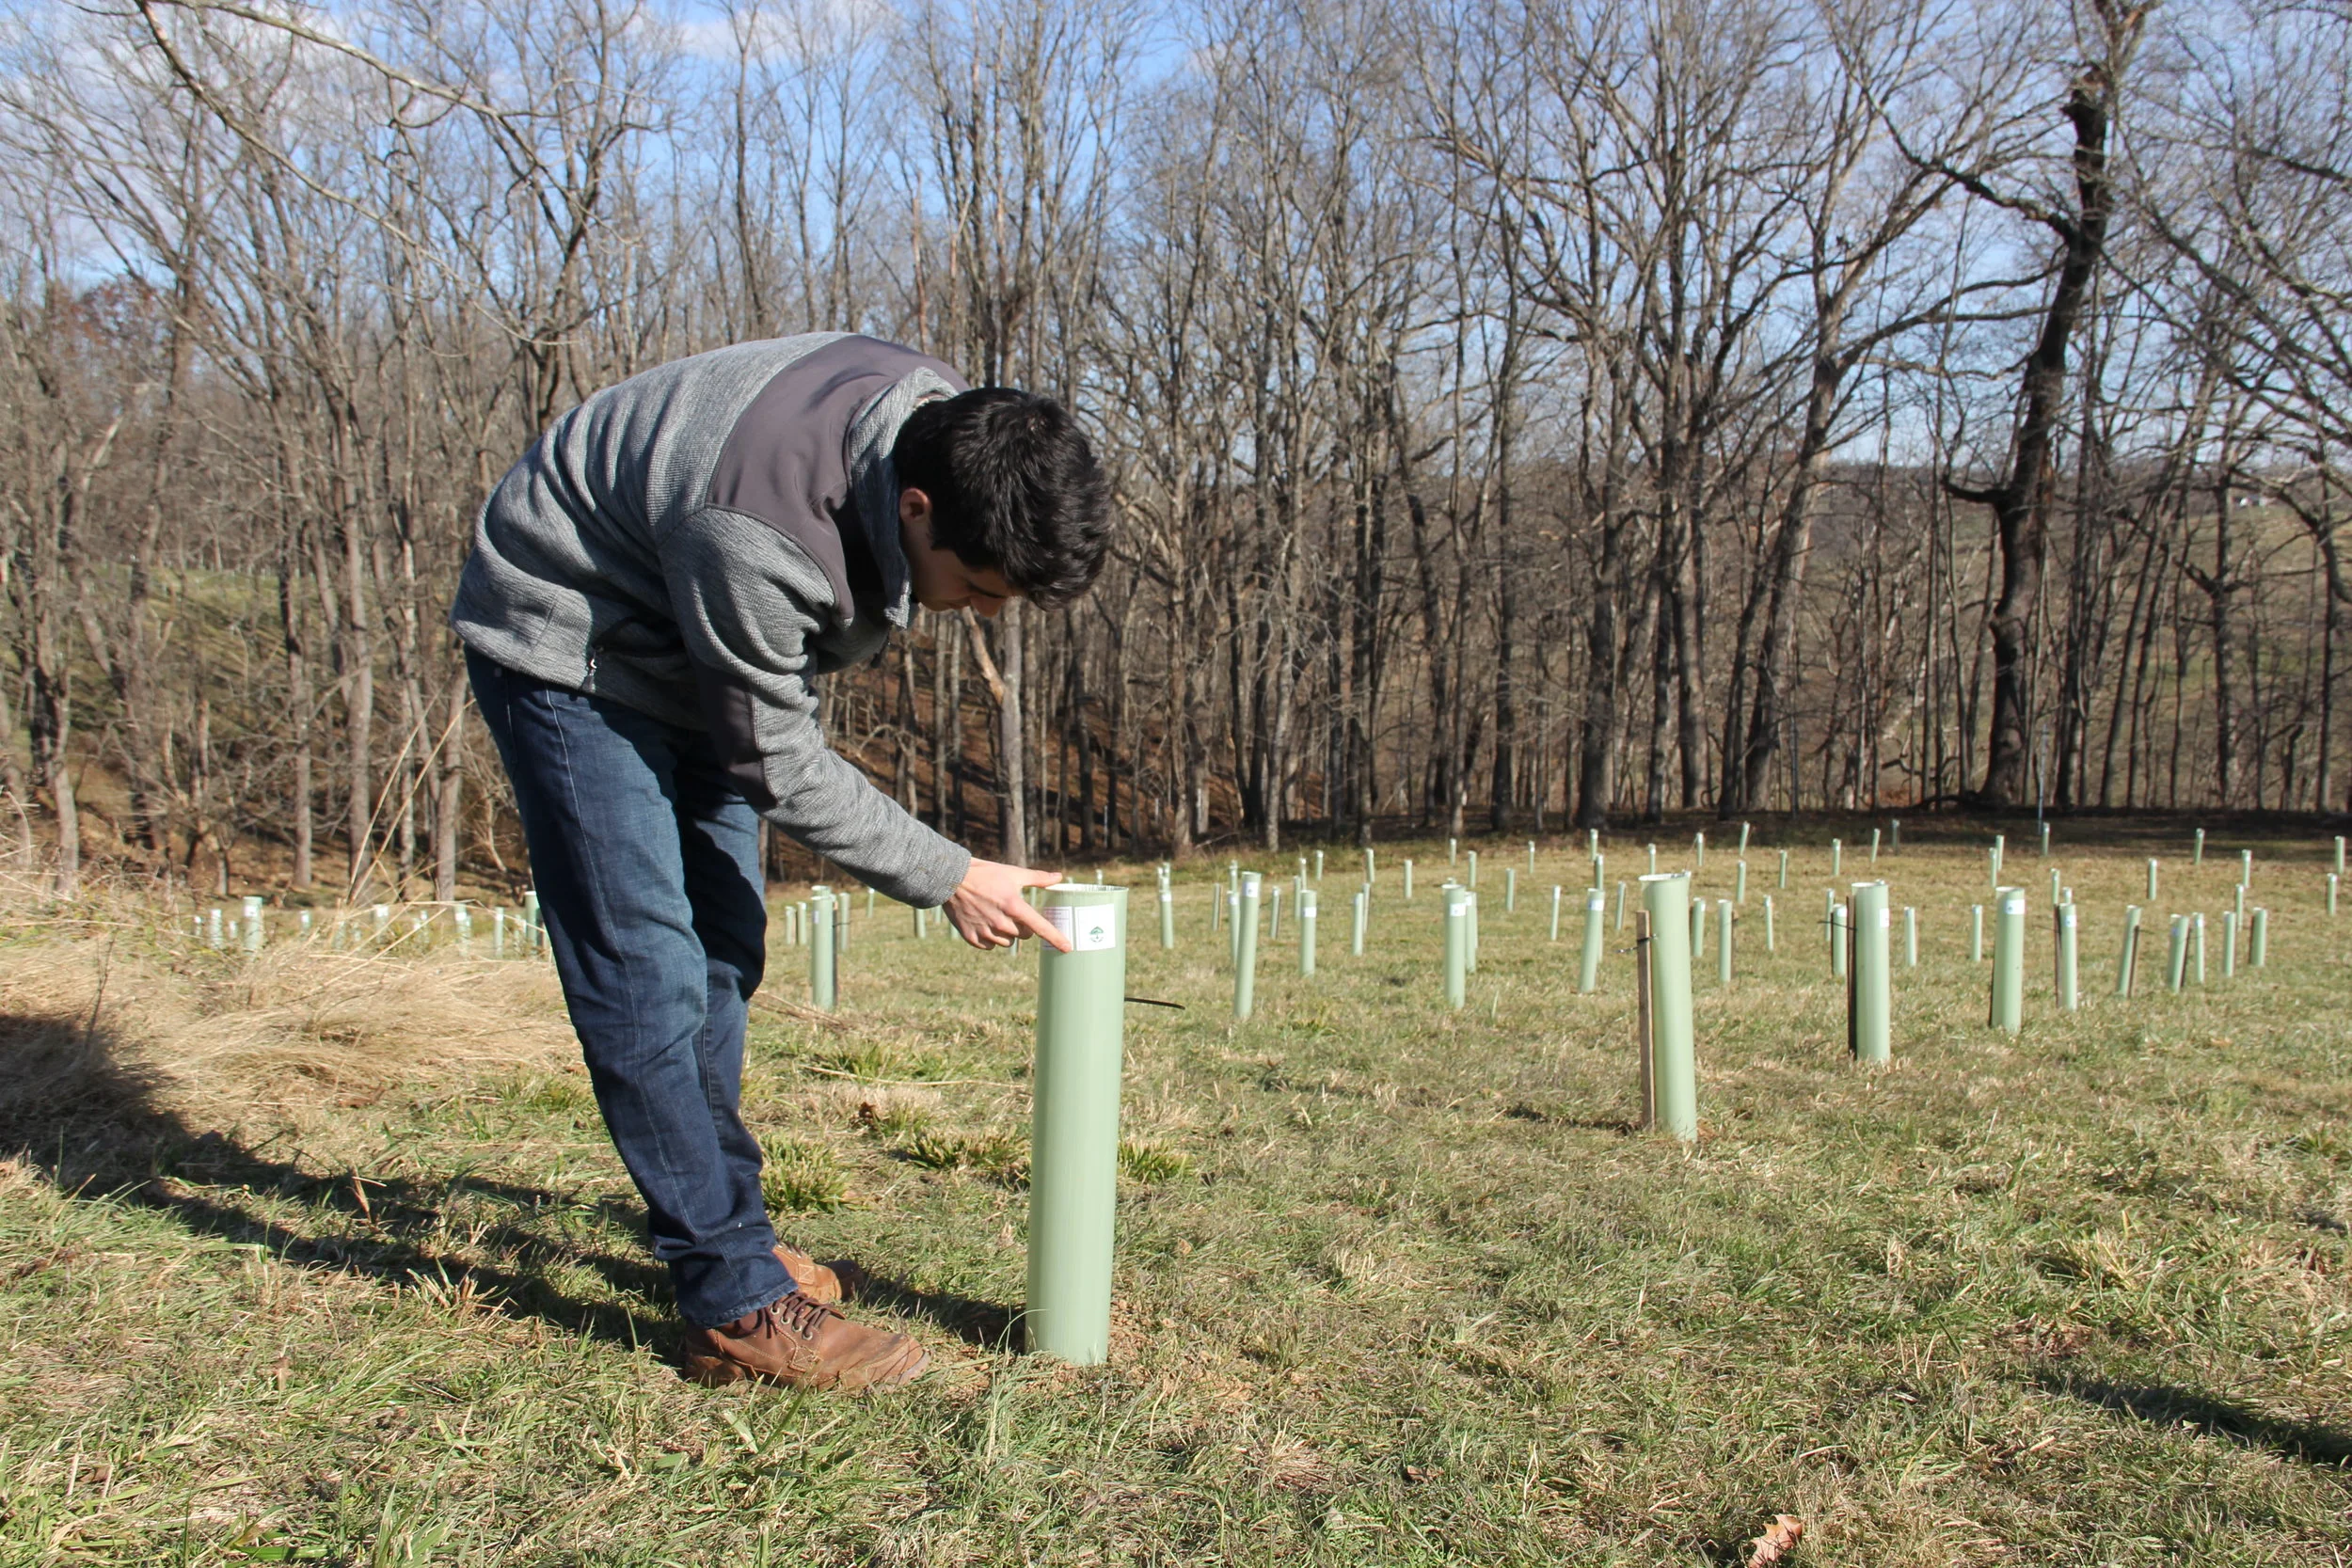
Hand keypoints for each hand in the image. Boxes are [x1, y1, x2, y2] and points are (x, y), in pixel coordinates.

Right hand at [943, 859, 1069, 950]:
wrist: (951, 879)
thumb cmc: (986, 874)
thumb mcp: (1013, 873)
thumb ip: (1038, 878)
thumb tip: (1059, 877)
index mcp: (1014, 906)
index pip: (1040, 927)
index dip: (1056, 938)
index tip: (1067, 948)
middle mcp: (1002, 922)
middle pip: (1024, 935)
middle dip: (1022, 926)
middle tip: (1011, 911)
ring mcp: (985, 931)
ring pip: (1007, 942)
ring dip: (1006, 933)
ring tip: (995, 914)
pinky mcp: (972, 937)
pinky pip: (990, 946)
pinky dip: (990, 938)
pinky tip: (983, 922)